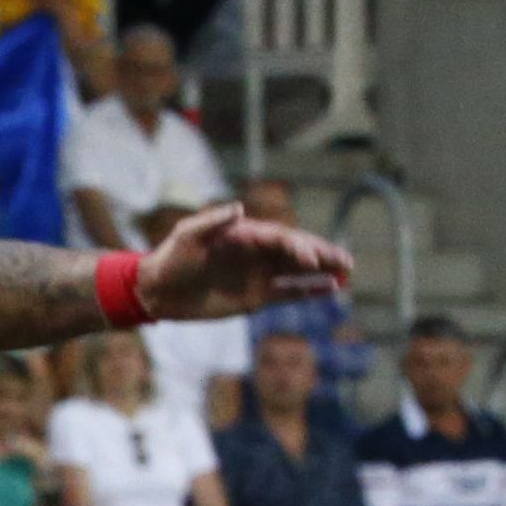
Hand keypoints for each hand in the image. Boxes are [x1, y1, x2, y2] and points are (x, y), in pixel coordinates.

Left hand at [135, 200, 350, 319]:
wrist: (157, 290)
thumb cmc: (171, 257)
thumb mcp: (187, 234)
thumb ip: (212, 221)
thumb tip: (239, 208)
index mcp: (245, 235)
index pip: (280, 238)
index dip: (299, 247)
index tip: (312, 260)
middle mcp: (257, 252)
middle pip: (297, 252)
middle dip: (322, 256)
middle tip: (347, 261)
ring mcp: (258, 274)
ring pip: (298, 272)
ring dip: (323, 272)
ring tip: (348, 273)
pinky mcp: (255, 297)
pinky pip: (288, 292)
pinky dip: (309, 291)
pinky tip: (331, 290)